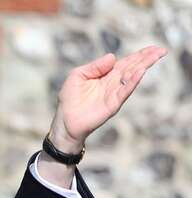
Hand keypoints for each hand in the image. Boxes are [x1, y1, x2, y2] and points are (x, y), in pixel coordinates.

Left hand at [48, 45, 167, 153]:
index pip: (126, 62)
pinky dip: (133, 81)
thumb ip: (94, 66)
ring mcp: (114, 93)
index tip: (153, 47)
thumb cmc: (70, 98)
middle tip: (161, 50)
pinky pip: (125, 91)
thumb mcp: (78, 75)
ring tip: (155, 56)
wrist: (66, 120)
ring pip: (132, 77)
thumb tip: (112, 56)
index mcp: (106, 74)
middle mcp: (113, 82)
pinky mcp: (113, 104)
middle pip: (133, 67)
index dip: (140, 54)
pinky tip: (141, 72)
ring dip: (144, 66)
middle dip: (147, 58)